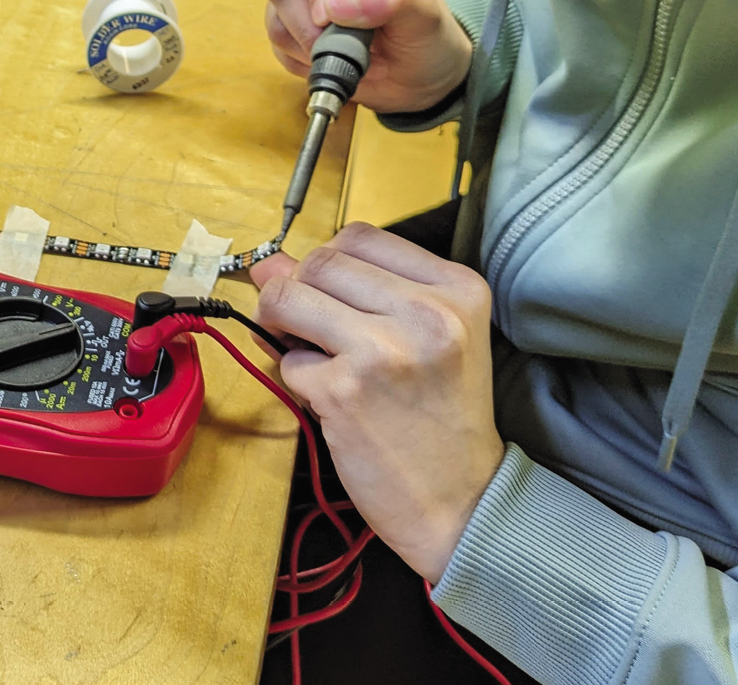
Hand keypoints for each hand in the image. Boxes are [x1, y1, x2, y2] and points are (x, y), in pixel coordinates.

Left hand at [251, 224, 503, 581]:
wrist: (463, 501)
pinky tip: (333, 400)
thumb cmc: (443, 416)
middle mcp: (426, 312)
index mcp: (458, 289)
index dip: (329, 262)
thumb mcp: (427, 338)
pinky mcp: (344, 390)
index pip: (361, 236)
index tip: (329, 292)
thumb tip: (273, 262)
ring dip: (287, 329)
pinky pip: (287, 360)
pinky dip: (298, 378)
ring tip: (320, 359)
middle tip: (315, 330)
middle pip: (321, 262)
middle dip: (300, 292)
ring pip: (289, 299)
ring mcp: (383, 350)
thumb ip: (359, 291)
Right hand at [263, 0, 473, 115]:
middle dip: (311, 27)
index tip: (335, 18)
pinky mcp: (287, 26)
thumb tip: (335, 6)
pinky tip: (341, 62)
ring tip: (357, 58)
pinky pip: (279, 47)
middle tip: (347, 48)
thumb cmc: (422, 28)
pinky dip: (308, 64)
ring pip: (276, 20)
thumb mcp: (421, 12)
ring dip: (313, 50)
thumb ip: (386, 1)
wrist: (417, 68)